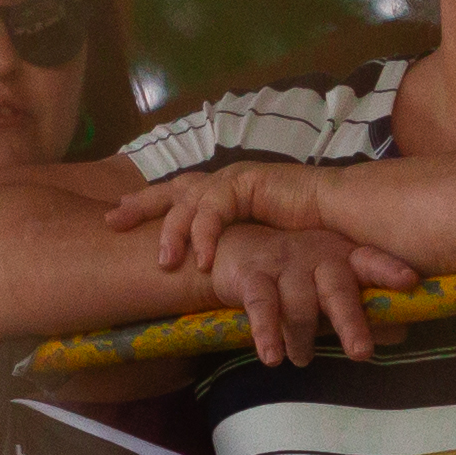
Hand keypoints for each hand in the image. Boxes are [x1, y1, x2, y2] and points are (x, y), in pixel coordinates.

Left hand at [107, 162, 330, 272]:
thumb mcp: (257, 248)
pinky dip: (204, 232)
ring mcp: (234, 178)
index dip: (146, 205)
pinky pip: (215, 206)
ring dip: (173, 232)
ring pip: (188, 200)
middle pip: (171, 190)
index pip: (177, 197)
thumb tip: (205, 276)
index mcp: (224, 195)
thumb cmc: (307, 237)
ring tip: (164, 263)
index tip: (115, 218)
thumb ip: (232, 253)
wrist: (342, 218)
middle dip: (140, 205)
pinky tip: (200, 258)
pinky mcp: (247, 181)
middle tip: (112, 221)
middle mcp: (224, 182)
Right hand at [207, 224, 416, 366]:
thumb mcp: (333, 292)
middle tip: (360, 353)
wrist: (238, 250)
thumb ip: (364, 313)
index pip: (372, 261)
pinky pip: (262, 306)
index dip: (389, 271)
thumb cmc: (299, 278)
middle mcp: (319, 256)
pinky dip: (267, 334)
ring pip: (300, 305)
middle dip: (350, 321)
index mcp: (345, 258)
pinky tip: (272, 358)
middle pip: (338, 289)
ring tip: (303, 359)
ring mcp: (285, 263)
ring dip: (303, 338)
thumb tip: (399, 334)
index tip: (409, 282)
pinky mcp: (253, 275)